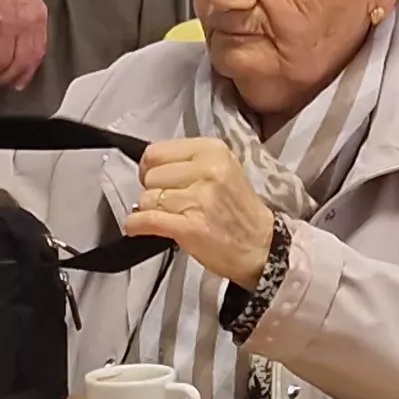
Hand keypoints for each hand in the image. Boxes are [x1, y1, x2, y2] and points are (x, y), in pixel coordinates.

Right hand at [0, 0, 50, 90]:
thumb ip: (27, 22)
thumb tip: (21, 45)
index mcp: (37, 18)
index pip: (37, 54)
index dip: (26, 73)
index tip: (18, 82)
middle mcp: (25, 23)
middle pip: (19, 62)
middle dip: (7, 77)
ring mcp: (6, 22)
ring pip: (1, 60)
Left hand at [123, 138, 277, 286]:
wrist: (261, 247)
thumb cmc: (237, 210)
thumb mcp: (221, 169)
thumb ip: (188, 162)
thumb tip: (147, 167)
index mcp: (213, 151)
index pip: (156, 152)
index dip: (150, 168)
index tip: (158, 180)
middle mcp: (207, 170)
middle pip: (150, 176)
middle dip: (153, 191)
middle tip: (171, 203)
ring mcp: (199, 198)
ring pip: (147, 199)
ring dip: (150, 210)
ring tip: (170, 217)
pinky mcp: (191, 226)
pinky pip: (147, 220)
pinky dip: (137, 225)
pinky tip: (138, 227)